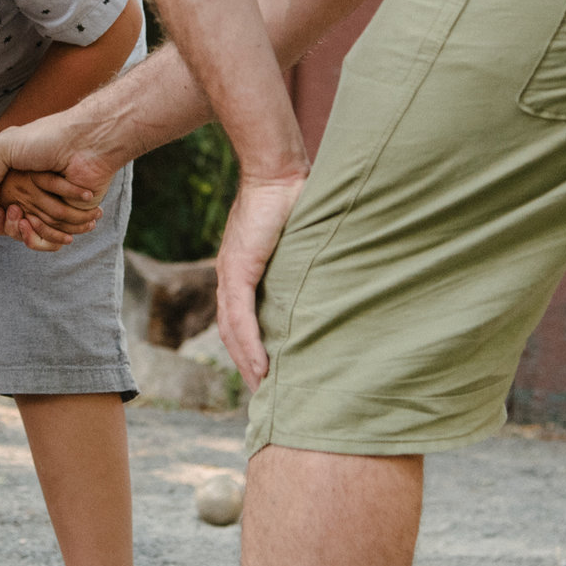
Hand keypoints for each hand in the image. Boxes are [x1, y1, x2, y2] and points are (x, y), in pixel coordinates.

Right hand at [0, 114, 114, 246]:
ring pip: (30, 232)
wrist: (84, 142)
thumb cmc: (44, 139)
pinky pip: (51, 235)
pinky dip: (40, 234)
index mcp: (17, 177)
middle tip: (9, 210)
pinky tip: (30, 223)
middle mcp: (33, 191)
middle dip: (4, 223)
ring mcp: (51, 204)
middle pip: (12, 222)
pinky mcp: (70, 214)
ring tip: (19, 215)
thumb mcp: (3, 148)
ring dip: (20, 230)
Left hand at [212, 170, 307, 389]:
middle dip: (246, 366)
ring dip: (247, 364)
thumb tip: (334, 269)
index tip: (265, 375)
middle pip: (233, 334)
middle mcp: (231, 276)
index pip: (241, 319)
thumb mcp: (301, 237)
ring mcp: (232, 273)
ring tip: (263, 391)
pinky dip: (249, 345)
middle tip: (263, 396)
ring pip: (234, 332)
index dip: (249, 349)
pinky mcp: (239, 268)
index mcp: (242, 270)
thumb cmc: (293, 195)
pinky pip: (241, 317)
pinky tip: (260, 368)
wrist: (276, 169)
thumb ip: (308, 258)